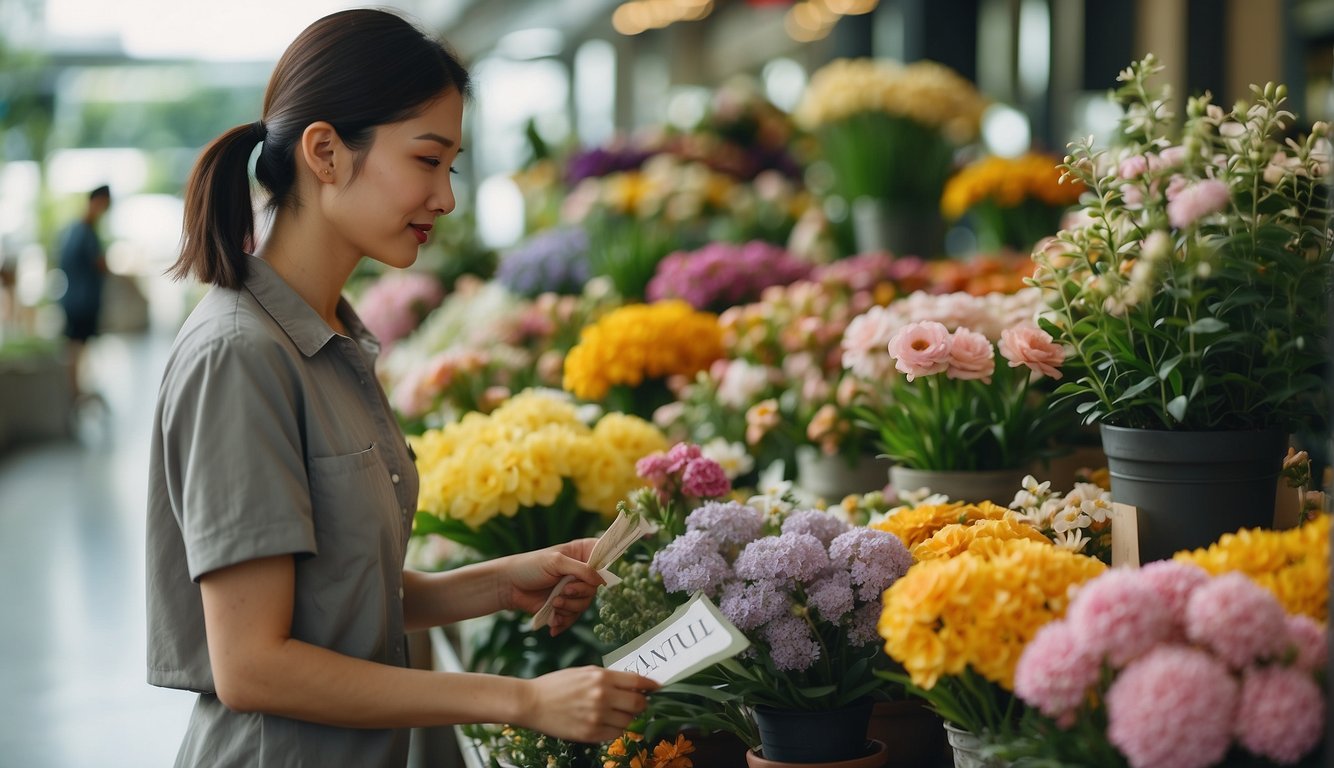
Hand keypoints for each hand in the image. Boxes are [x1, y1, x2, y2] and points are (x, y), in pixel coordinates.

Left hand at [502, 539, 602, 635]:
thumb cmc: (530, 566)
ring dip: (569, 608)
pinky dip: (564, 621)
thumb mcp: (556, 562)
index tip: (593, 578)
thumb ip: (581, 569)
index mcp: (580, 554)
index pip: (603, 558)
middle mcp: (579, 573)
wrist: (508, 586)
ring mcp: (572, 590)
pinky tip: (553, 622)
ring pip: (584, 604)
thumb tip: (601, 581)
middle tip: (563, 591)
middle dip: (579, 594)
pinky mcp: (563, 606)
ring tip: (554, 604)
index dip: (602, 569)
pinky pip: (572, 617)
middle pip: (594, 588)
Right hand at [520, 667, 657, 742]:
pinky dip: (614, 729)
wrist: (532, 702)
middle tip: (638, 703)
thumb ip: (608, 677)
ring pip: (629, 721)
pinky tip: (605, 722)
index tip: (657, 687)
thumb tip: (632, 683)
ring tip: (615, 713)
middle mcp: (602, 696)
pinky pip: (615, 734)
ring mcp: (597, 717)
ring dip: (627, 717)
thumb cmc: (557, 684)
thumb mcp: (584, 672)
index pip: (637, 681)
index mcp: (601, 677)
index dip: (651, 685)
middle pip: (639, 703)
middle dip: (642, 703)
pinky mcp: (591, 734)